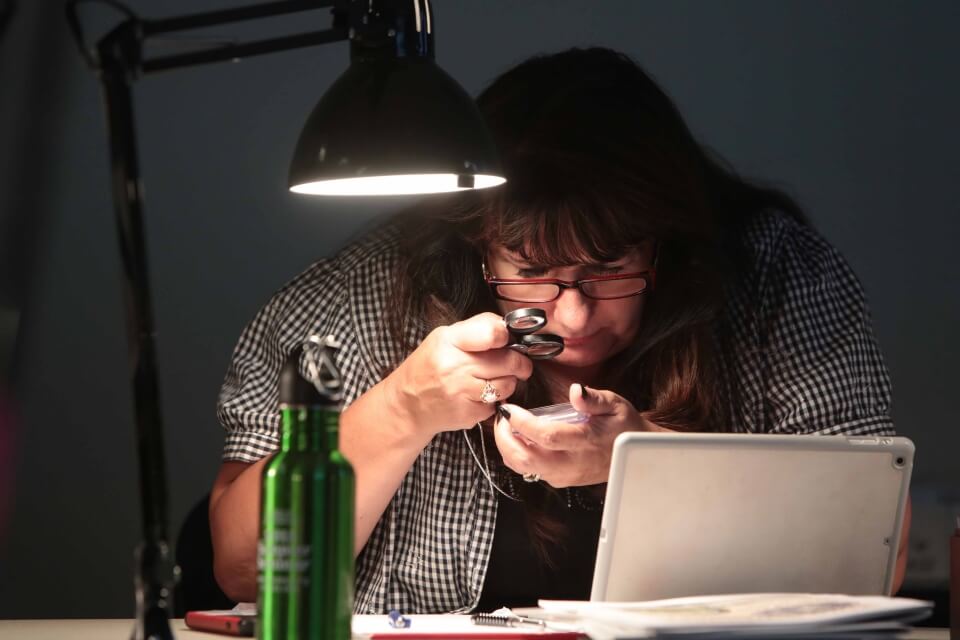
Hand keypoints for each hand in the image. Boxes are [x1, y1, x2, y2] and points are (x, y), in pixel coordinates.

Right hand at [383, 312, 534, 436]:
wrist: (407, 405)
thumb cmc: (427, 368)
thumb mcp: (443, 338)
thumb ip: (475, 329)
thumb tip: (506, 327)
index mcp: (449, 341)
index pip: (492, 333)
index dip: (506, 336)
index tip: (508, 340)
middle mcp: (455, 366)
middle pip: (508, 361)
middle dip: (520, 362)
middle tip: (519, 364)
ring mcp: (462, 392)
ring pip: (507, 384)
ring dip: (508, 382)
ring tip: (497, 379)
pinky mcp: (468, 414)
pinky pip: (496, 405)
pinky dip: (493, 401)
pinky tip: (479, 396)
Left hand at [494, 384, 669, 486]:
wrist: (632, 456)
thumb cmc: (623, 426)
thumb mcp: (615, 405)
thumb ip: (594, 399)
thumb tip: (576, 391)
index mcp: (585, 442)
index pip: (546, 437)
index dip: (522, 423)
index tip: (509, 409)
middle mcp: (571, 463)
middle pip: (525, 458)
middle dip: (505, 438)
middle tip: (501, 418)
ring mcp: (564, 475)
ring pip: (523, 468)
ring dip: (508, 447)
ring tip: (506, 426)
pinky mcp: (560, 480)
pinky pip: (530, 470)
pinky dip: (517, 455)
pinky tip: (518, 438)